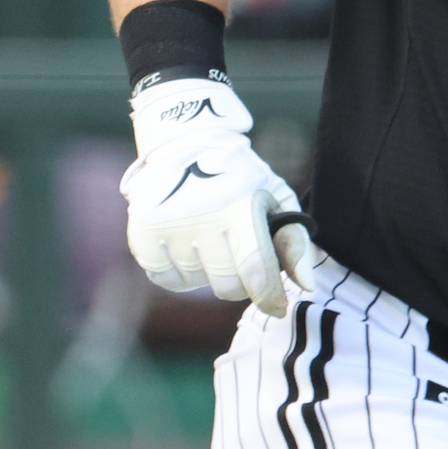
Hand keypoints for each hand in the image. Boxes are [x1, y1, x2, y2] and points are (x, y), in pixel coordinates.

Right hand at [120, 76, 316, 317]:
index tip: (278, 306)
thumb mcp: (276, 196)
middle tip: (242, 258)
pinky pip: (165, 280)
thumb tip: (306, 286)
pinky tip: (187, 246)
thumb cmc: (240, 177)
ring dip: (209, 272)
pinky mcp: (141, 233)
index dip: (269, 296)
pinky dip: (180, 273)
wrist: (186, 141)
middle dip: (241, 282)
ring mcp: (166, 226)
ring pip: (197, 284)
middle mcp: (200, 216)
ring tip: (211, 240)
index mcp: (239, 206)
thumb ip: (295, 241)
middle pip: (227, 285)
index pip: (255, 269)